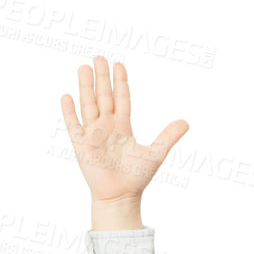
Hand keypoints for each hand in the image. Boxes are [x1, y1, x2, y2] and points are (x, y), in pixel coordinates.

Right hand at [61, 55, 188, 202]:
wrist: (121, 197)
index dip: (120, 82)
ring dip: (86, 87)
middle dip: (102, 77)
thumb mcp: (156, 153)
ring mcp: (93, 135)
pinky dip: (70, 112)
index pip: (121, 99)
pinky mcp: (81, 146)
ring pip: (88, 105)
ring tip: (84, 67)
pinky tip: (67, 96)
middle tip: (98, 57)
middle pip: (103, 96)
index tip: (118, 64)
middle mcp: (107, 127)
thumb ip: (168, 136)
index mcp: (123, 126)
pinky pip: (74, 125)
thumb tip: (186, 122)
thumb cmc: (136, 178)